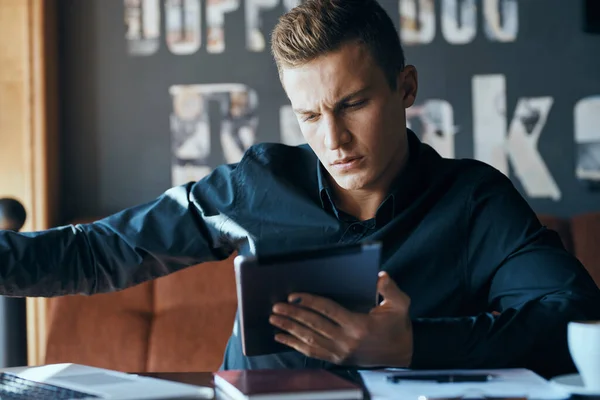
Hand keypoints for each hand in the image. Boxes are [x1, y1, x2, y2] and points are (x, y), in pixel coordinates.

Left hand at [269, 271, 412, 366]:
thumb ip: (389, 288)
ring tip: (274, 318)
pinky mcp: (337, 359)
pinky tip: (281, 337)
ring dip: (290, 329)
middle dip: (293, 315)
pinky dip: (294, 345)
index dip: (309, 302)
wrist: (402, 355)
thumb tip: (379, 275)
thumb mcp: (400, 304)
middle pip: (314, 325)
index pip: (328, 311)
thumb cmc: (398, 326)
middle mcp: (347, 341)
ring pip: (309, 340)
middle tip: (276, 306)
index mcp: (359, 325)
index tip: (293, 295)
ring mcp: (340, 352)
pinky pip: (312, 352)